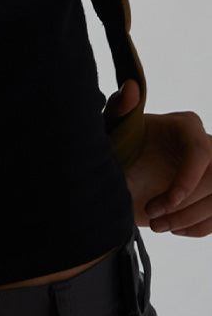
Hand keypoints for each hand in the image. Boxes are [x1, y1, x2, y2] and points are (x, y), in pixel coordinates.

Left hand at [106, 80, 211, 235]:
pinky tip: (172, 228)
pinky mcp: (210, 193)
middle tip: (153, 215)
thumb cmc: (115, 146)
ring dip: (189, 219)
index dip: (188, 180)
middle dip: (186, 206)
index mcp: (186, 126)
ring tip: (157, 225)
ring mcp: (211, 171)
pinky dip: (197, 227)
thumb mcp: (113, 130)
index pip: (202, 152)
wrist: (117, 172)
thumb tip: (130, 87)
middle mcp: (206, 145)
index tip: (168, 201)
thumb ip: (120, 109)